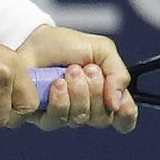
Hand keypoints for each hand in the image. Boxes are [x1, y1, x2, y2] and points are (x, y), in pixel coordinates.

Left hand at [18, 25, 138, 133]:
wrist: (33, 39)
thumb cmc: (66, 45)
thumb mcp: (101, 50)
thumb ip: (118, 74)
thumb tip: (117, 104)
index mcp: (105, 94)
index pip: (124, 119)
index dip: (126, 115)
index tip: (119, 101)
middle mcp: (87, 108)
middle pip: (103, 119)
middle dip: (97, 91)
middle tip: (86, 69)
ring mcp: (66, 114)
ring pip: (81, 119)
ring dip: (78, 92)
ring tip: (69, 71)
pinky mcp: (43, 116)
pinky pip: (57, 120)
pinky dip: (60, 100)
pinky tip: (57, 84)